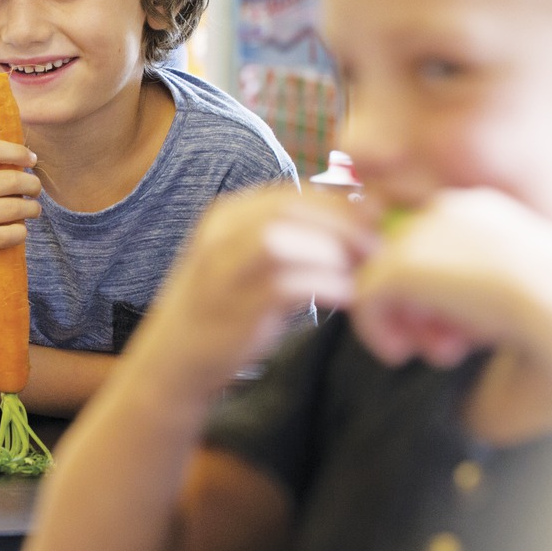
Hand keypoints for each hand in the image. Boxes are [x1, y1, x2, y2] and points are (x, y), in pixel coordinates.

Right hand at [0, 139, 41, 268]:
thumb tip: (30, 158)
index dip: (18, 152)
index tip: (32, 161)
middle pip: (13, 180)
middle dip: (33, 185)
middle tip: (36, 192)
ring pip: (16, 208)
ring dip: (33, 209)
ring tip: (32, 210)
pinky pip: (11, 233)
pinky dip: (21, 232)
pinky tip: (18, 230)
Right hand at [141, 187, 374, 390]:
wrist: (175, 358)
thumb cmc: (227, 307)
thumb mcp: (248, 258)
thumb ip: (291, 234)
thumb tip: (361, 214)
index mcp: (227, 215)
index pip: (290, 192)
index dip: (338, 201)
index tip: (374, 219)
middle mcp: (219, 236)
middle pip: (288, 208)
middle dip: (341, 222)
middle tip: (376, 245)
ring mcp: (222, 272)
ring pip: (281, 240)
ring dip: (330, 252)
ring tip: (362, 270)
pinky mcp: (233, 309)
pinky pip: (285, 286)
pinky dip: (324, 286)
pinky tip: (346, 296)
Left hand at [352, 187, 551, 367]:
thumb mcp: (516, 287)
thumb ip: (473, 288)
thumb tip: (437, 313)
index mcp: (480, 209)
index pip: (435, 246)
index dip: (441, 293)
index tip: (463, 329)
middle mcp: (446, 210)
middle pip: (407, 261)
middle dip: (422, 310)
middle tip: (445, 348)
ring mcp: (419, 236)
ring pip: (384, 280)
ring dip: (405, 323)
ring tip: (438, 354)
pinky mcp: (400, 268)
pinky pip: (366, 300)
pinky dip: (375, 332)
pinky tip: (399, 356)